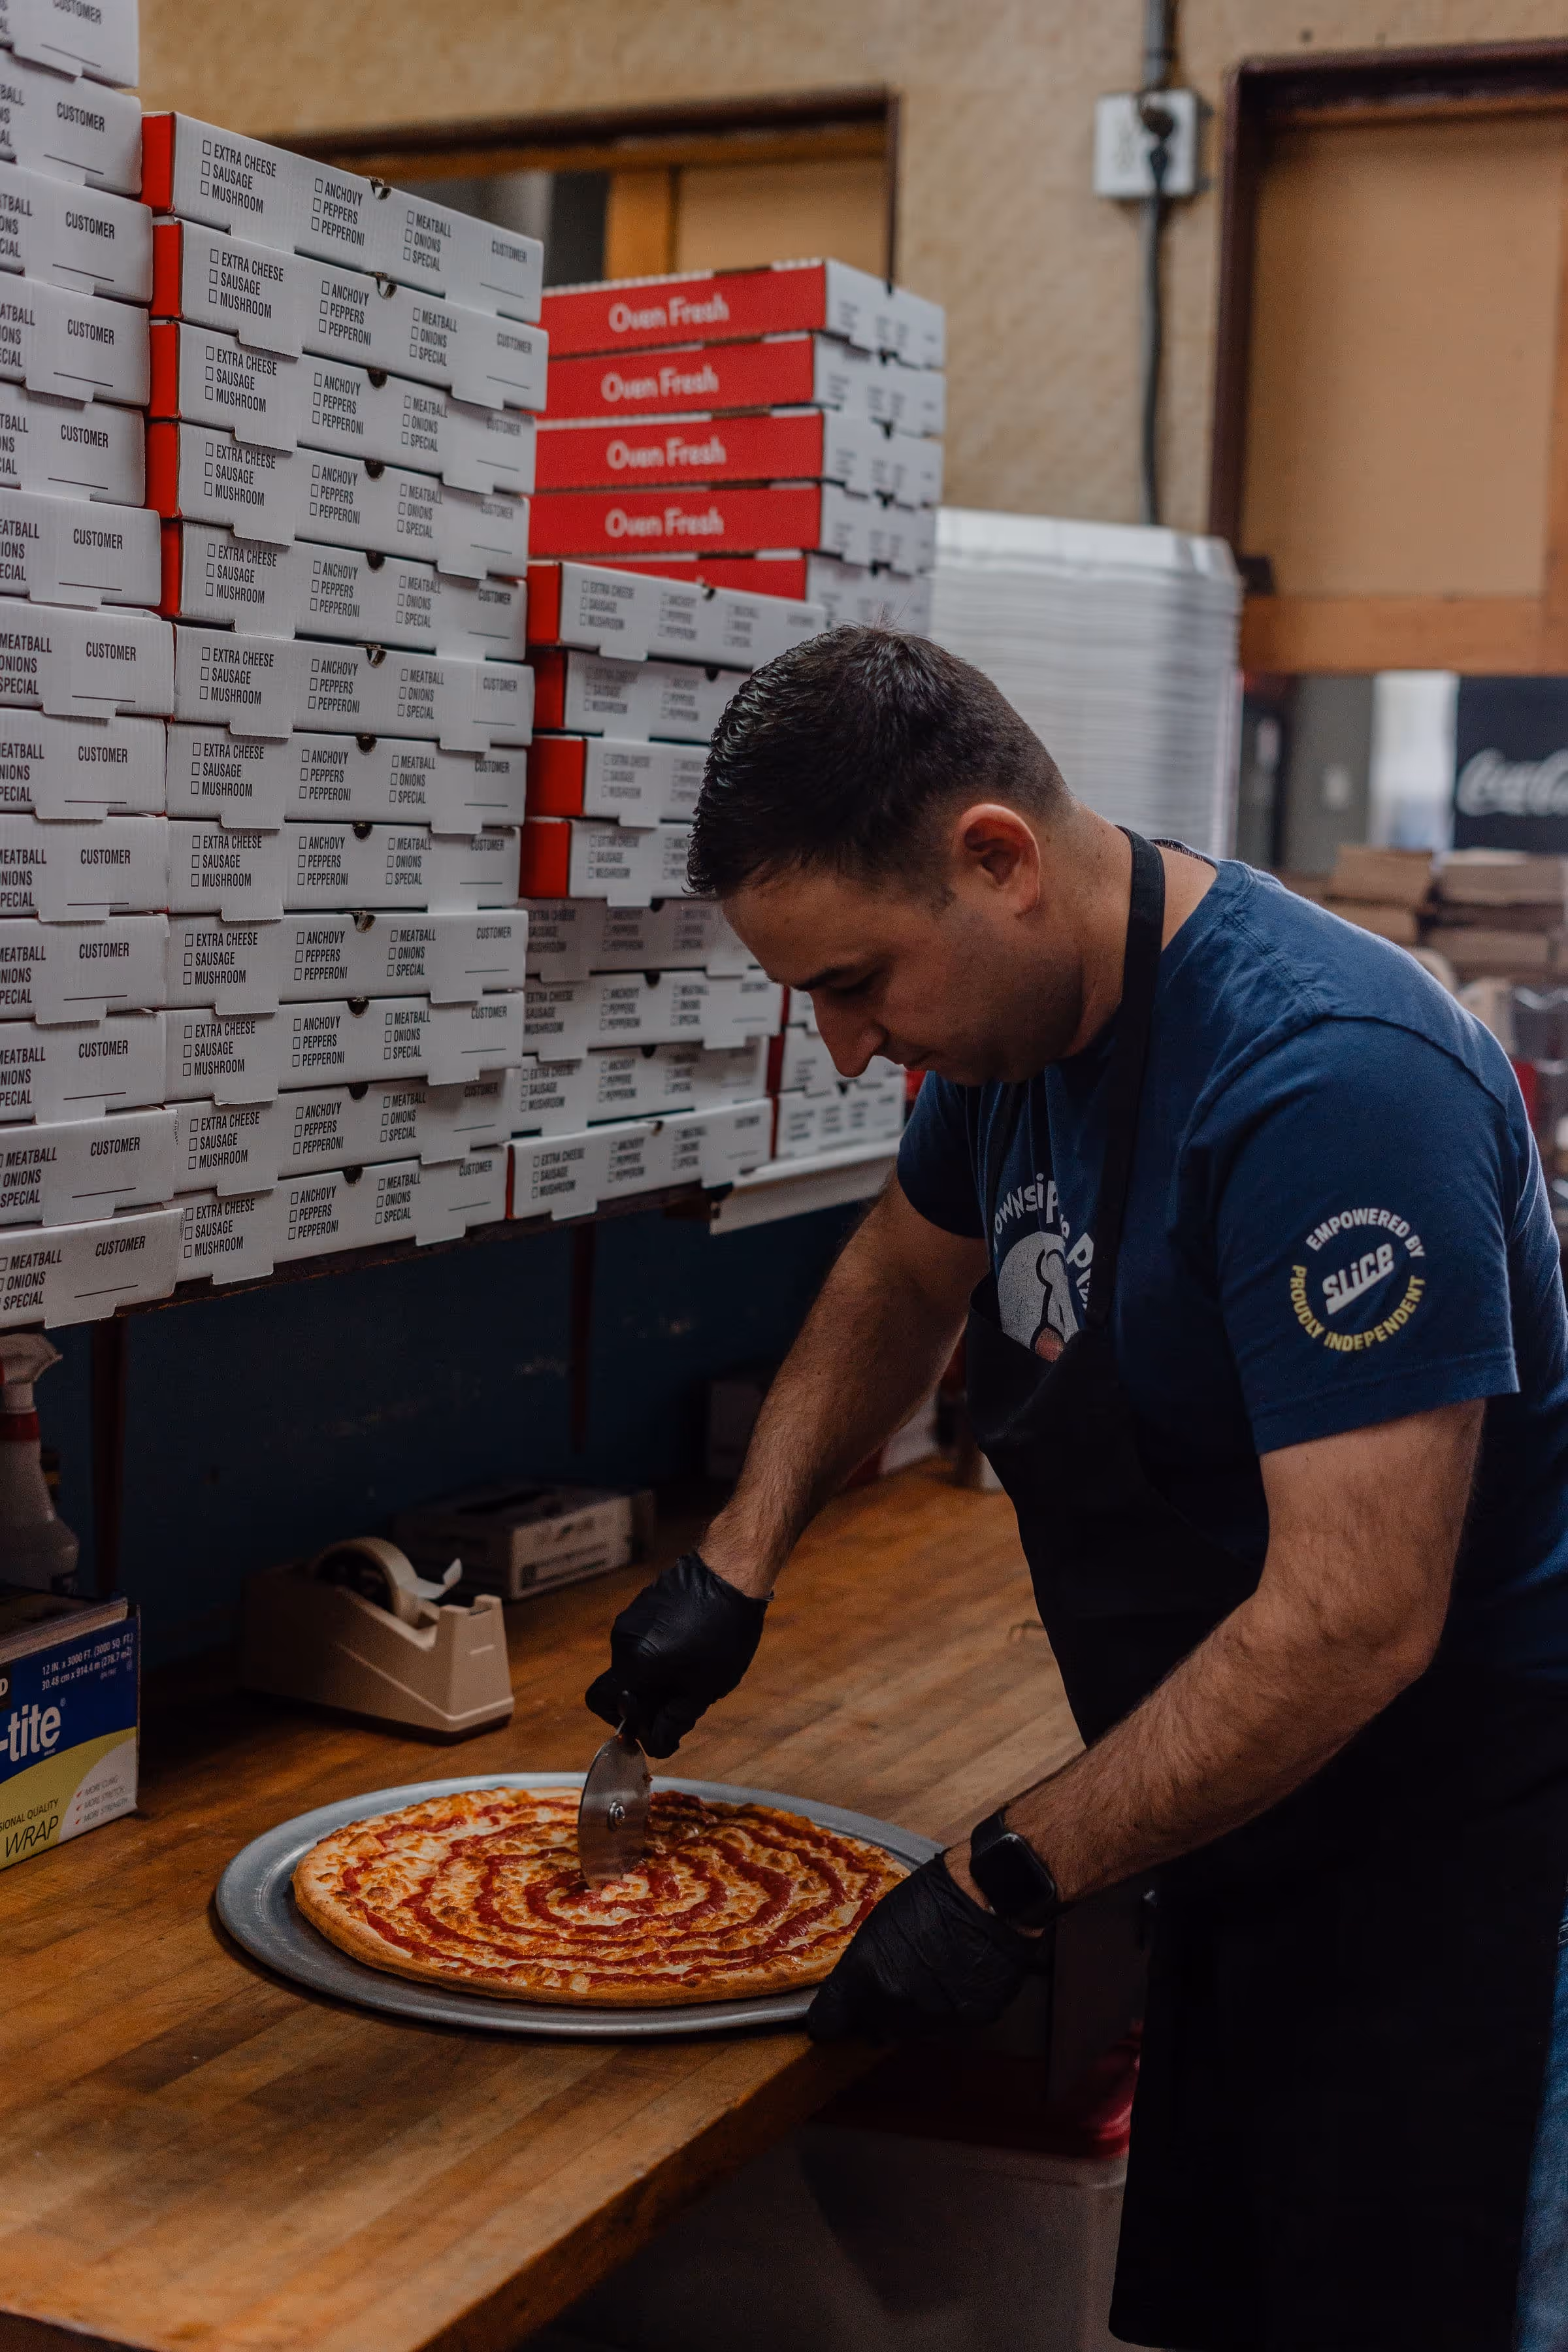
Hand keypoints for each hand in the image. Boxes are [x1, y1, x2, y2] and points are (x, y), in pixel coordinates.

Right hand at [584, 1550, 768, 1756]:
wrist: (732, 1570)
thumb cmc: (723, 1631)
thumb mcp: (705, 1688)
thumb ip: (674, 1720)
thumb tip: (654, 1743)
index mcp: (633, 1662)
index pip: (600, 1702)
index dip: (622, 1720)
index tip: (651, 1724)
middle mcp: (623, 1639)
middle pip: (621, 1683)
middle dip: (646, 1699)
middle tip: (683, 1699)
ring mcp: (631, 1617)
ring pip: (634, 1661)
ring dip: (656, 1675)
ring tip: (695, 1666)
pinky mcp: (643, 1602)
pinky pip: (644, 1639)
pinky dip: (660, 1652)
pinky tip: (694, 1644)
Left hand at [807, 1854, 1040, 2042]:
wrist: (991, 1896)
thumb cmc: (932, 1896)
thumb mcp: (881, 1923)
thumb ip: (865, 1966)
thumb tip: (860, 1991)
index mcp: (866, 1975)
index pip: (828, 2022)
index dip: (829, 2021)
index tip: (832, 2019)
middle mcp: (895, 2004)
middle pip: (872, 2029)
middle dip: (875, 2014)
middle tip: (890, 1986)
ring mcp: (934, 2017)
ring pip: (910, 2031)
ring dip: (911, 2013)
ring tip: (928, 1977)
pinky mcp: (970, 2021)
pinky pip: (947, 2024)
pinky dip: (947, 2009)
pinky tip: (956, 1979)